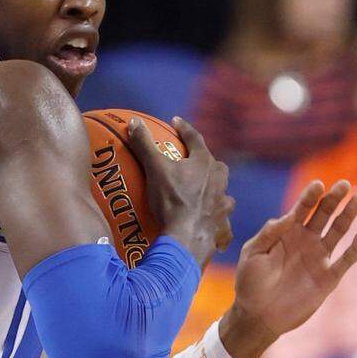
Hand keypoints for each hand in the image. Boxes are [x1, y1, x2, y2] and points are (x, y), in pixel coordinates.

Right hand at [128, 116, 233, 267]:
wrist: (187, 236)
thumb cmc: (172, 199)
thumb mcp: (155, 169)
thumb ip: (145, 144)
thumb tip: (133, 121)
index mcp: (204, 162)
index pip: (195, 138)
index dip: (184, 128)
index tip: (175, 121)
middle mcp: (219, 178)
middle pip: (213, 163)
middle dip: (203, 159)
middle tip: (190, 161)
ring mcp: (223, 200)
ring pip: (220, 187)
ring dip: (212, 185)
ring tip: (200, 189)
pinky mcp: (222, 219)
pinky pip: (221, 211)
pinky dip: (214, 210)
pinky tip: (208, 214)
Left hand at [220, 180, 356, 357]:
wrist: (258, 315)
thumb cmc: (250, 282)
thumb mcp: (252, 254)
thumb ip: (269, 234)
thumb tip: (288, 216)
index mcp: (286, 234)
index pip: (301, 210)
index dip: (310, 197)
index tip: (318, 184)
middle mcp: (305, 242)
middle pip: (324, 215)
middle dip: (334, 199)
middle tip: (344, 184)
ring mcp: (318, 258)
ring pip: (338, 232)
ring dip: (348, 216)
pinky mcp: (328, 278)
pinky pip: (345, 261)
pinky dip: (355, 248)